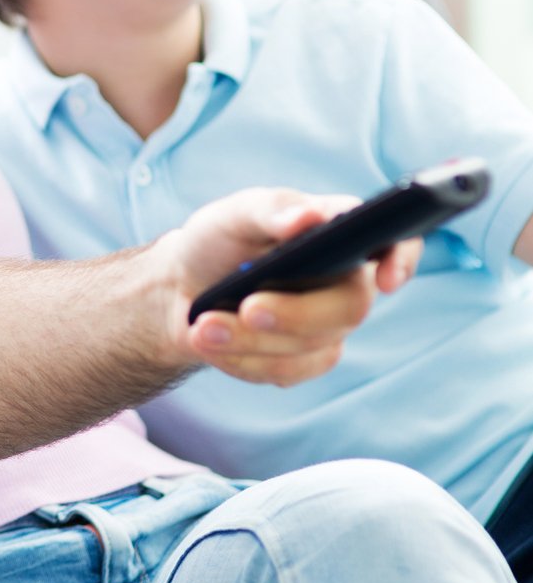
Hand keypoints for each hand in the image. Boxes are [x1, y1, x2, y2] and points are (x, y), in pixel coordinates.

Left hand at [157, 188, 420, 385]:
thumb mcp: (234, 215)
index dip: (401, 259)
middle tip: (247, 308)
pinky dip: (242, 359)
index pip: (395, 242)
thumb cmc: (219, 240)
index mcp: (340, 232)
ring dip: (250, 340)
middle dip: (295, 314)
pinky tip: (210, 342)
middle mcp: (347, 281)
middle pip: (350, 308)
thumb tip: (309, 217)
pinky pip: (286, 371)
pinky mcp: (307, 359)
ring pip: (311, 346)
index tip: (385, 278)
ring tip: (202, 327)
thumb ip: (271, 211)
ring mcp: (329, 324)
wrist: (182, 287)